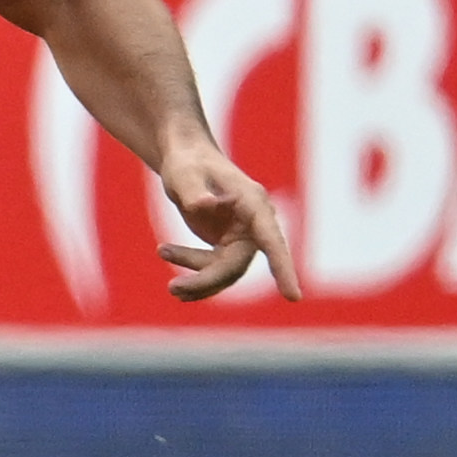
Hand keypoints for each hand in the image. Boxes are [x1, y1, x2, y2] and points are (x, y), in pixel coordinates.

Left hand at [155, 139, 304, 303]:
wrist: (186, 160)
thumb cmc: (188, 163)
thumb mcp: (185, 174)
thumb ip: (194, 191)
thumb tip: (205, 205)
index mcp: (254, 203)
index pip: (272, 241)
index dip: (283, 269)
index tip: (293, 297)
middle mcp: (254, 222)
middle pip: (237, 265)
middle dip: (206, 280)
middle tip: (173, 288)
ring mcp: (242, 235)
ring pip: (224, 272)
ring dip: (195, 278)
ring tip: (163, 256)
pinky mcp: (228, 244)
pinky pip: (214, 269)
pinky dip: (192, 271)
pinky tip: (167, 254)